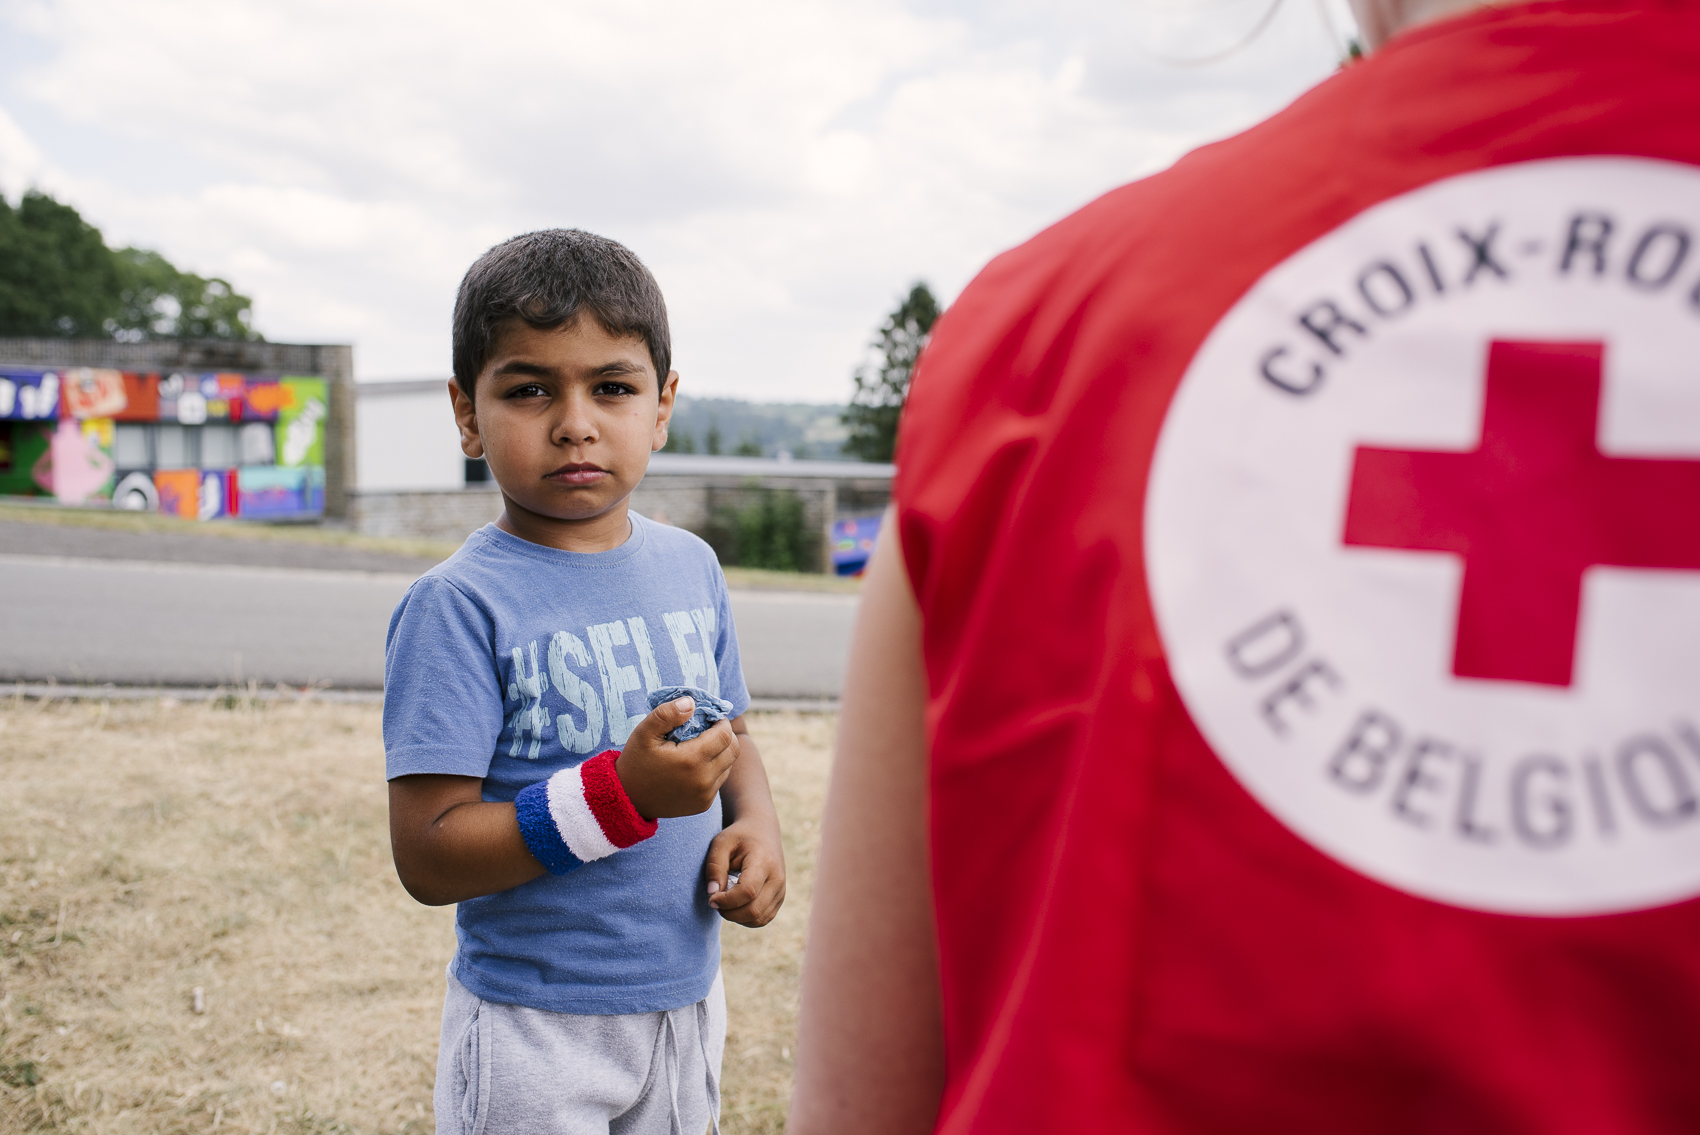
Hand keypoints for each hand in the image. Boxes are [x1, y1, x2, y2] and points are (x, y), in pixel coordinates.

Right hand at [615, 696, 739, 819]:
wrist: (628, 799)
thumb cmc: (636, 761)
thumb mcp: (644, 733)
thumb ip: (667, 714)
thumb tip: (691, 703)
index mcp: (691, 760)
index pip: (725, 735)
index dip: (721, 722)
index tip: (709, 718)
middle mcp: (703, 780)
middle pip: (733, 750)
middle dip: (725, 736)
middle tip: (709, 730)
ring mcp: (705, 795)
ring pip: (729, 766)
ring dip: (721, 753)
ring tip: (701, 746)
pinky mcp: (703, 805)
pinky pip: (719, 781)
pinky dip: (714, 769)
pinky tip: (695, 764)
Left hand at [705, 816, 785, 926]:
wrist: (762, 831)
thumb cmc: (738, 837)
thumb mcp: (721, 843)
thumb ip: (714, 867)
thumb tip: (712, 894)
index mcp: (764, 862)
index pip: (748, 892)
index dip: (727, 901)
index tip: (711, 898)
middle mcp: (777, 879)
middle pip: (754, 910)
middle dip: (729, 912)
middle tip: (715, 901)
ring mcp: (781, 891)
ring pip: (758, 919)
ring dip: (736, 917)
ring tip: (725, 901)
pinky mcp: (779, 899)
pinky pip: (762, 919)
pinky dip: (745, 918)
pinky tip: (735, 904)